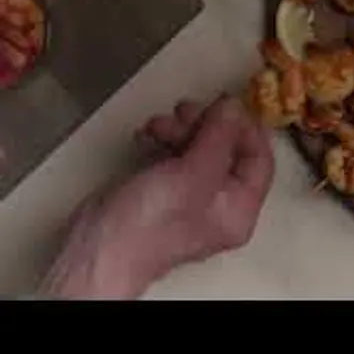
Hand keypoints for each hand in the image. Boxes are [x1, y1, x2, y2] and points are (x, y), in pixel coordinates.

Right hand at [39, 95, 273, 298]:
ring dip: (181, 129)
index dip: (246, 128)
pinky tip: (148, 134)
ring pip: (199, 149)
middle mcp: (219, 204)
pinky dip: (164, 141)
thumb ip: (219, 137)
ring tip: (158, 124)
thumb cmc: (149, 222)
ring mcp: (190, 197)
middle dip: (207, 125)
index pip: (259, 160)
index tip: (229, 104)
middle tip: (186, 109)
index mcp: (239, 208)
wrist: (94, 250)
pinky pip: (174, 156)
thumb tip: (235, 106)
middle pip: (228, 151)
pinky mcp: (163, 190)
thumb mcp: (194, 174)